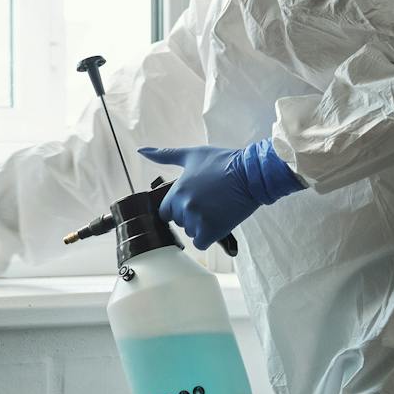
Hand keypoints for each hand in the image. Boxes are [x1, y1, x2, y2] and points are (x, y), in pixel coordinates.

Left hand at [138, 141, 303, 249]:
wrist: (252, 173)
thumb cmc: (224, 162)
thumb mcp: (192, 155)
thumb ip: (165, 155)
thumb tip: (141, 150)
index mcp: (177, 191)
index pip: (165, 212)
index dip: (177, 208)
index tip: (192, 202)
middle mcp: (184, 207)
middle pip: (180, 223)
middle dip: (191, 216)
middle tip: (209, 203)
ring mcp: (198, 220)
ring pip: (191, 233)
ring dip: (201, 226)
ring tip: (216, 210)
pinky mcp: (212, 230)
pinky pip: (201, 243)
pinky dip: (209, 236)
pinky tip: (218, 222)